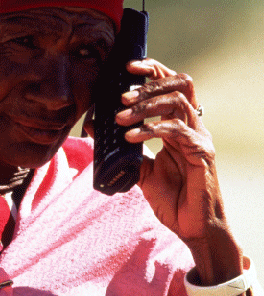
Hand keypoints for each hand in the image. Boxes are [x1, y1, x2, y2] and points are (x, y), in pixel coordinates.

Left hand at [111, 58, 243, 286]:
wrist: (193, 228)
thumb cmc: (172, 199)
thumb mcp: (141, 170)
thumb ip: (123, 148)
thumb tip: (94, 128)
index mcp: (179, 125)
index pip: (170, 84)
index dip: (152, 70)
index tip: (127, 67)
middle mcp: (192, 126)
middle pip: (179, 83)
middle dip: (148, 84)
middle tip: (121, 95)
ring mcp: (199, 137)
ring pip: (178, 101)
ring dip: (146, 105)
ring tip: (121, 118)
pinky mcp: (202, 153)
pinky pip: (177, 130)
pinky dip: (151, 130)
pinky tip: (131, 137)